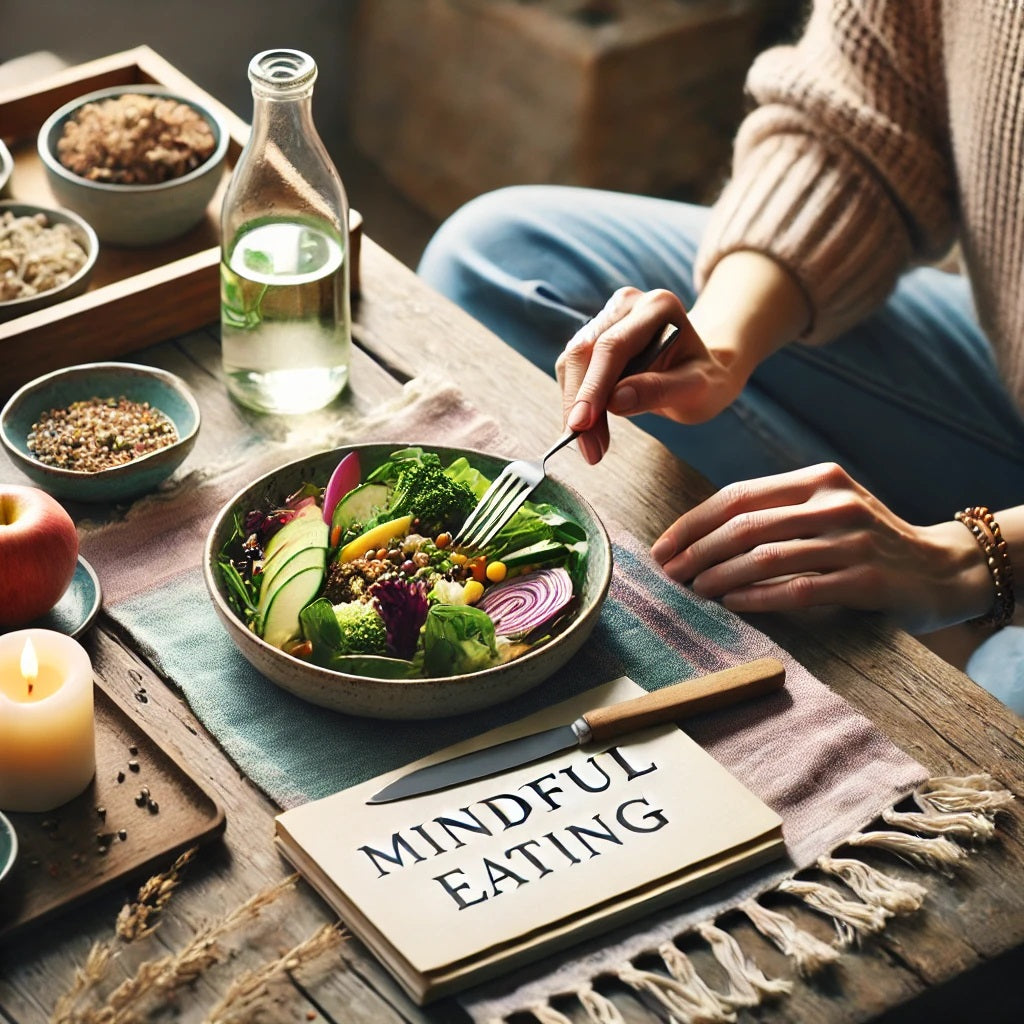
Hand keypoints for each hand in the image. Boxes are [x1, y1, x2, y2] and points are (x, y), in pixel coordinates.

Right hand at [555, 287, 746, 463]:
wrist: (698, 370)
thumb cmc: (704, 379)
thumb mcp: (697, 388)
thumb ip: (660, 390)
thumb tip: (614, 401)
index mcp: (658, 307)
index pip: (613, 346)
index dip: (593, 387)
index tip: (581, 424)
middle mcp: (627, 304)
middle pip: (585, 352)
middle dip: (580, 404)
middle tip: (588, 450)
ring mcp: (606, 318)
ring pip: (572, 362)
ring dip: (574, 408)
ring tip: (591, 447)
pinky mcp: (592, 336)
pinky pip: (573, 370)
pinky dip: (576, 403)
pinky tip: (589, 429)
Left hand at [650, 463, 994, 633]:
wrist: (941, 568)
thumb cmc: (865, 541)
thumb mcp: (825, 509)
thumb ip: (775, 513)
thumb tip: (698, 537)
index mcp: (817, 479)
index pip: (737, 496)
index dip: (693, 523)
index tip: (663, 547)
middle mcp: (834, 503)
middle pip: (745, 525)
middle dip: (696, 551)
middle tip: (668, 574)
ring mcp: (853, 540)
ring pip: (766, 557)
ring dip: (720, 576)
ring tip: (694, 590)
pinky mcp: (867, 579)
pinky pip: (798, 589)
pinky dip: (758, 598)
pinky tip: (732, 604)